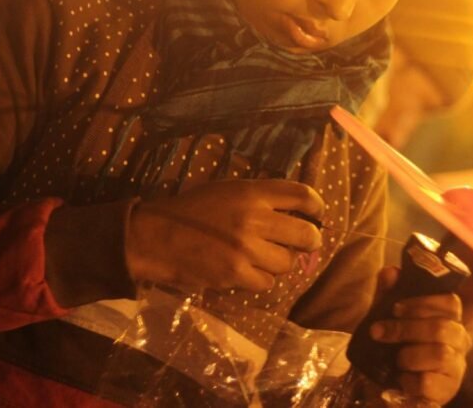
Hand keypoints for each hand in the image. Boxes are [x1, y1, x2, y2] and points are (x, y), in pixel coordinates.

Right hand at [125, 179, 323, 291]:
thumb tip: (294, 210)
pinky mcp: (235, 274)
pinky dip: (261, 279)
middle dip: (310, 240)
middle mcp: (254, 219)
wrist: (155, 236)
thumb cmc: (191, 210)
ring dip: (281, 262)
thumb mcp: (227, 190)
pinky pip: (267, 282)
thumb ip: (259, 197)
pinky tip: (247, 271)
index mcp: (252, 192)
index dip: (317, 206)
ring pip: (287, 263)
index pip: (303, 195)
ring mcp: (246, 249)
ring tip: (265, 257)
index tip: (317, 214)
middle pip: (306, 234)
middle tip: (302, 242)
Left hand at [369, 266, 469, 405]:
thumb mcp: (388, 319)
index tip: (396, 308)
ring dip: (408, 355)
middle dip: (406, 328)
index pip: (451, 303)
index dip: (423, 302)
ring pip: (439, 353)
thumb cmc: (396, 348)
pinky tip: (401, 379)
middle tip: (379, 332)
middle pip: (442, 327)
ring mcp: (456, 368)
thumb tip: (391, 272)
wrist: (389, 387)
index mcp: (449, 320)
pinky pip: (428, 382)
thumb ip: (388, 295)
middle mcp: (459, 342)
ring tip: (395, 360)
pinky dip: (409, 380)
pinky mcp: (447, 392)